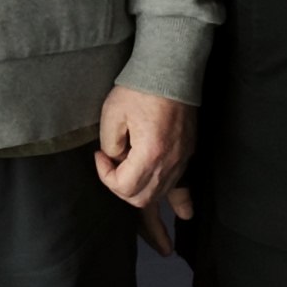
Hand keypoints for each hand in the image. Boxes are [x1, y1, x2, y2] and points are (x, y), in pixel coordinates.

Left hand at [96, 86, 193, 214]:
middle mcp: (169, 163)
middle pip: (141, 199)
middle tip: (111, 167)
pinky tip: (183, 215)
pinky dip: (178, 202)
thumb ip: (110, 145)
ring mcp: (181, 160)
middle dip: (121, 188)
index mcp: (150, 154)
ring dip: (141, 193)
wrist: (170, 72)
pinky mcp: (186, 155)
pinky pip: (182, 187)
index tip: (100, 155)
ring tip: (131, 175)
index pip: (123, 187)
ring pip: (159, 195)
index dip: (105, 175)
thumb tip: (116, 160)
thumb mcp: (112, 114)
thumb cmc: (140, 90)